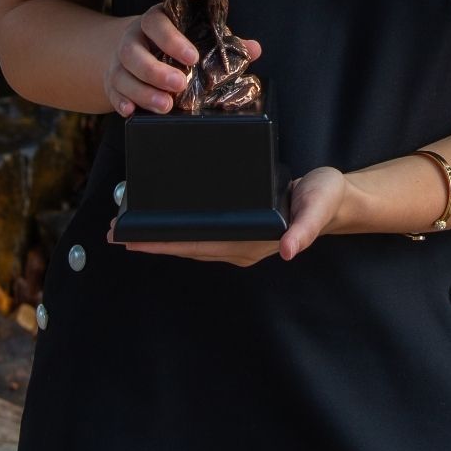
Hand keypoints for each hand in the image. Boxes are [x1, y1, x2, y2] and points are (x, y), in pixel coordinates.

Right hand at [104, 5, 261, 117]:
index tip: (191, 57)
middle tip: (179, 85)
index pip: (157, 23)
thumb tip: (254, 49)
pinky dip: (121, 102)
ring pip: (122, 74)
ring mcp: (119, 61)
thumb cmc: (174, 42)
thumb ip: (223, 42)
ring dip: (142, 92)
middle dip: (155, 71)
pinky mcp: (112, 81)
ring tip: (164, 106)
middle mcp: (133, 39)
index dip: (172, 39)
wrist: (135, 47)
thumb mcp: (196, 36)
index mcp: (155, 22)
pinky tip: (131, 111)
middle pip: (133, 52)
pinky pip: (112, 91)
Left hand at [111, 165, 348, 265]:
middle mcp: (239, 245)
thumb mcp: (317, 208)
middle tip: (114, 232)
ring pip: (191, 241)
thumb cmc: (325, 201)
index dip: (166, 243)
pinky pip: (201, 232)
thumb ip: (304, 229)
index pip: (199, 245)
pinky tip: (162, 219)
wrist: (336, 200)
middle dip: (151, 241)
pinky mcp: (239, 228)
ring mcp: (238, 240)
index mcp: (251, 242)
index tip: (134, 241)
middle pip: (187, 245)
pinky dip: (178, 227)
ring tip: (127, 229)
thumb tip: (290, 250)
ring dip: (160, 236)